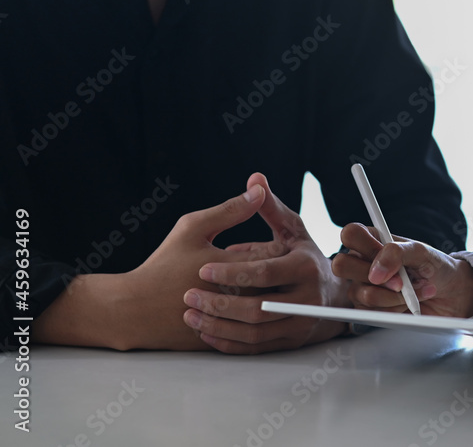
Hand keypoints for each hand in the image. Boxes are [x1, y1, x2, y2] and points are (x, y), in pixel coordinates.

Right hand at [34, 184, 285, 350]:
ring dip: (271, 294)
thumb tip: (260, 190)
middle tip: (279, 264)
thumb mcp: (193, 228)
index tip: (279, 242)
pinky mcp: (226, 339)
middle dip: (280, 272)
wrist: (134, 310)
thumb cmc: (164, 264)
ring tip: (266, 284)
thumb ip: (230, 210)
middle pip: (277, 283)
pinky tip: (248, 303)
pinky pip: (253, 327)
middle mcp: (237, 297)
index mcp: (233, 267)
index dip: (281, 247)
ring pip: (268, 308)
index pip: (276, 254)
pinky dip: (255, 315)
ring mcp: (232, 322)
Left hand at [181, 173, 348, 353]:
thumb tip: (254, 180)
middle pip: (258, 308)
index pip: (264, 272)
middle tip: (189, 296)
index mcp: (305, 267)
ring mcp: (301, 324)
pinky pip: (256, 347)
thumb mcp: (292, 229)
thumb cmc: (303, 256)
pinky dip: (229, 342)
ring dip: (218, 326)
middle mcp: (308, 299)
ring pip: (254, 332)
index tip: (202, 270)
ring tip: (191, 315)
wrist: (331, 293)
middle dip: (218, 304)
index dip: (231, 272)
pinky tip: (206, 331)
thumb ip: (270, 207)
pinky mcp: (292, 342)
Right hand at [332, 223, 472, 317]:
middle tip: (400, 280)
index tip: (383, 254)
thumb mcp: (422, 252)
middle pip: (341, 265)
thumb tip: (375, 271)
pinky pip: (370, 312)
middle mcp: (364, 262)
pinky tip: (408, 303)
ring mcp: (364, 286)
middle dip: (374, 276)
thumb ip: (397, 253)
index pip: (350, 234)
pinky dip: (394, 308)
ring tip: (413, 291)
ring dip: (392, 296)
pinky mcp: (370, 309)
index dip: (363, 245)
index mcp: (374, 241)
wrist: (452, 294)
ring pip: (359, 294)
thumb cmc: (437, 267)